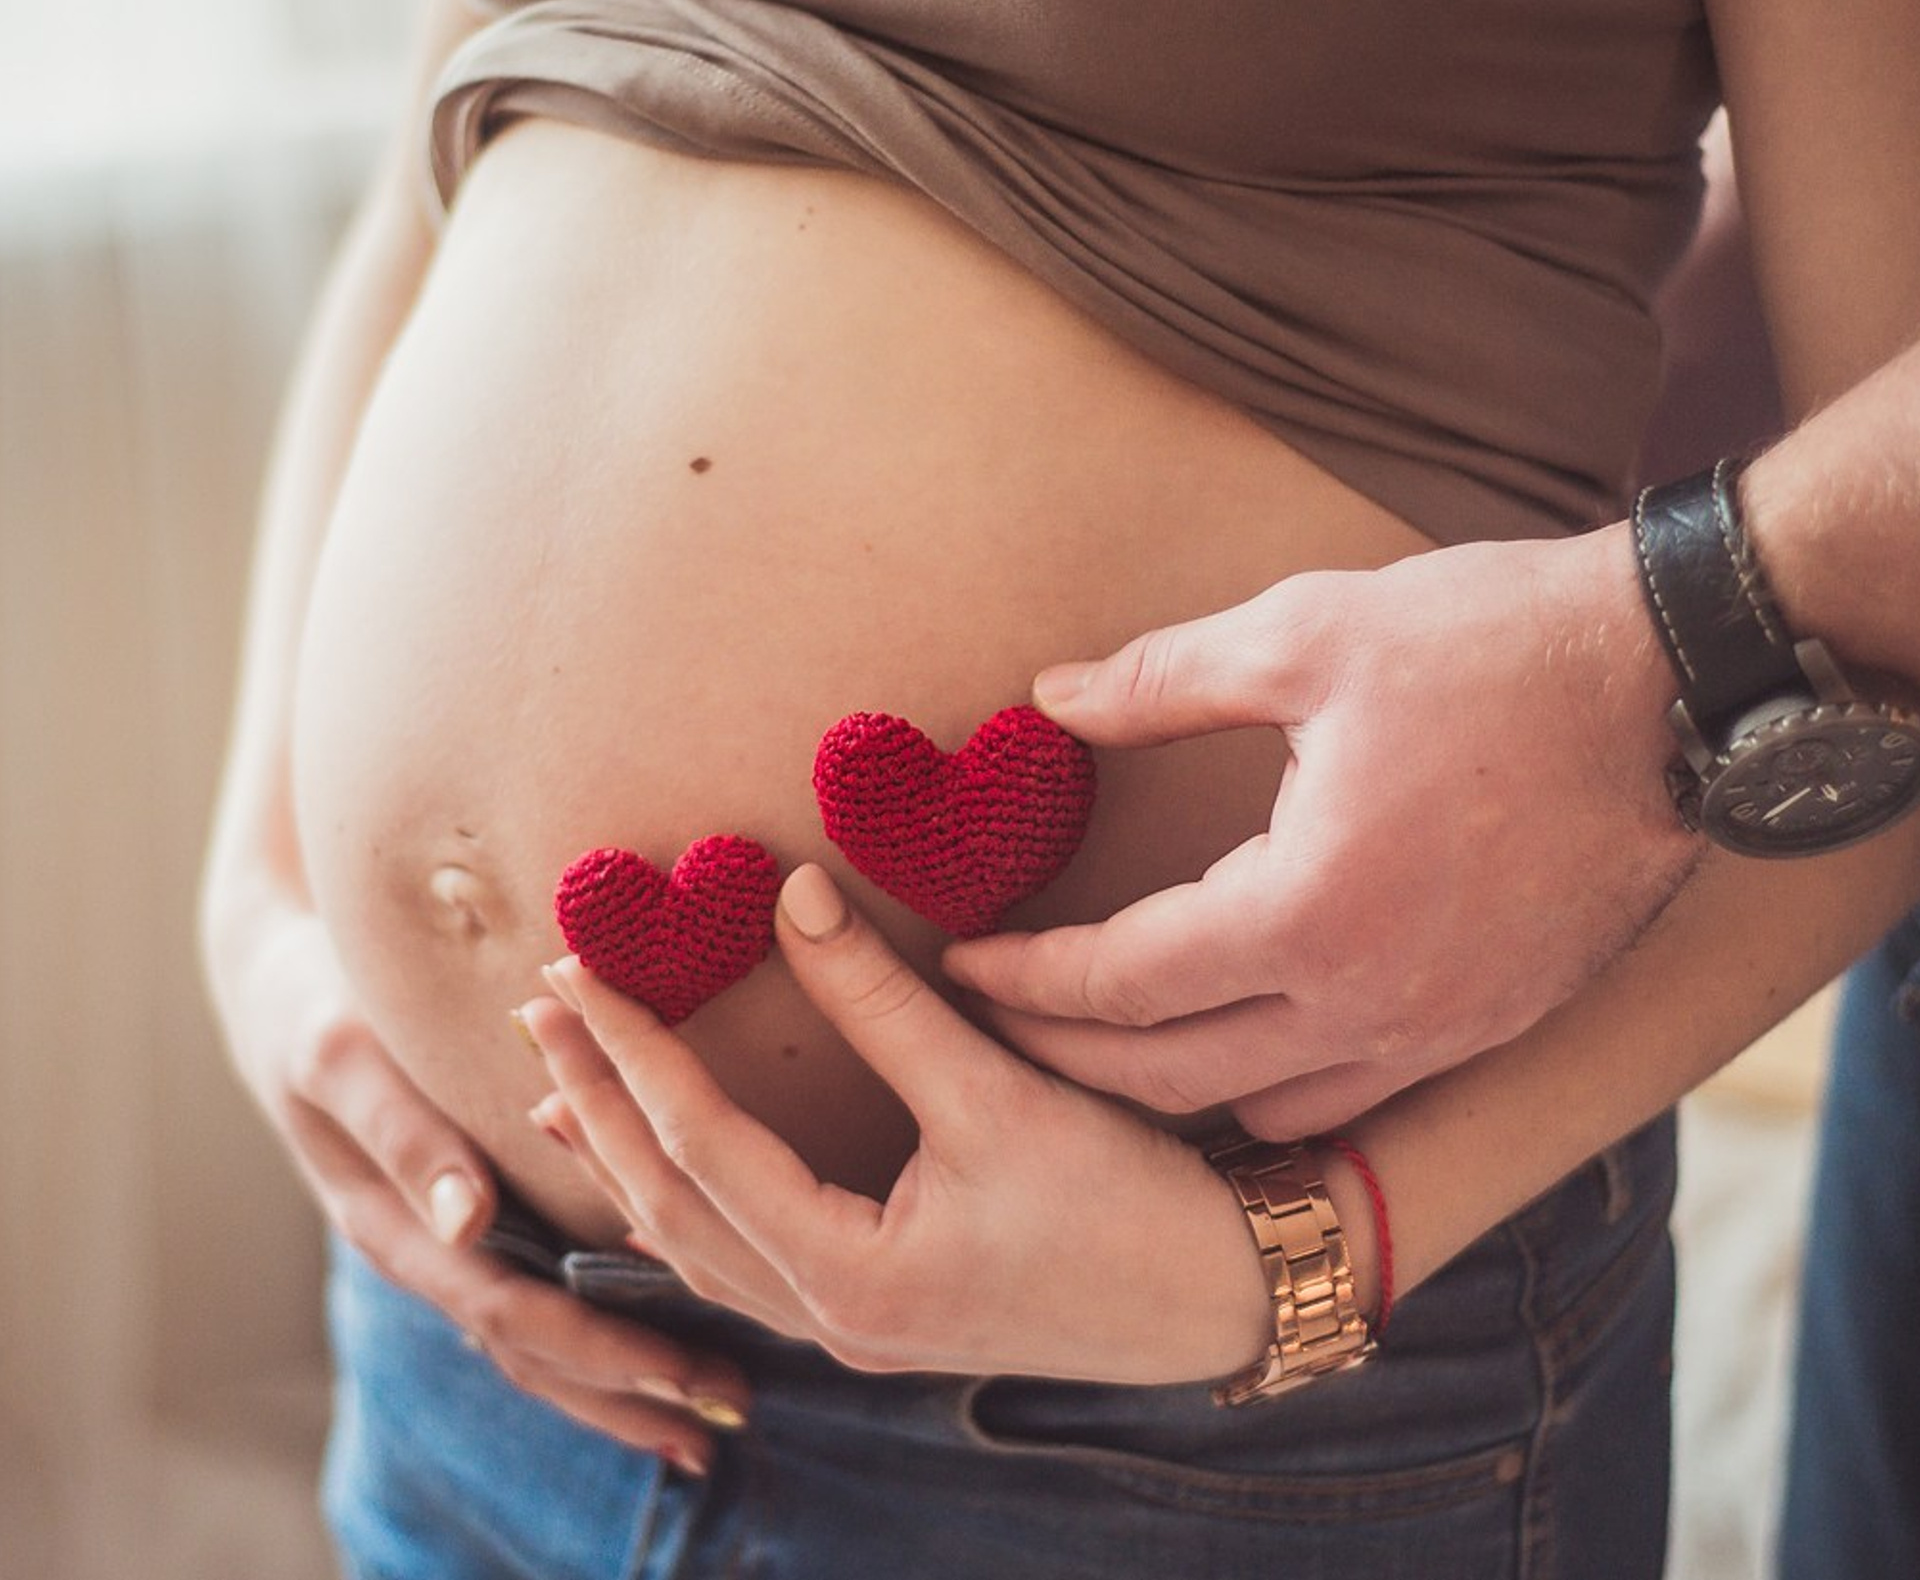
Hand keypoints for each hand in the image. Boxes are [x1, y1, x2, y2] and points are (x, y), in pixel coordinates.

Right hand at [211, 901, 747, 1467]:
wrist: (282, 989)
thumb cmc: (316, 1007)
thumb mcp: (344, 1055)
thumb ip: (404, 1133)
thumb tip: (466, 1224)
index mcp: (394, 1226)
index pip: (508, 1312)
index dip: (596, 1347)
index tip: (679, 1374)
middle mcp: (426, 1250)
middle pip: (533, 1348)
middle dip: (629, 1387)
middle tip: (731, 1412)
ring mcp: (447, 1241)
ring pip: (538, 1334)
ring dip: (623, 1377)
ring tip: (715, 1407)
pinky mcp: (474, 1216)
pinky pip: (540, 1287)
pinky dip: (601, 1322)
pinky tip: (671, 1331)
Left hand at [520, 866, 1271, 1385]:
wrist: (1224, 1298)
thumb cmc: (1126, 1203)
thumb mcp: (1001, 1091)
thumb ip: (883, 1000)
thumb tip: (794, 894)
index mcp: (850, 1274)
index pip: (700, 1146)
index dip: (633, 1047)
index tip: (576, 967)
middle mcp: (830, 1318)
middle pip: (670, 1204)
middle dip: (598, 1102)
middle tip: (538, 1011)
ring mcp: (850, 1327)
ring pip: (694, 1246)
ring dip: (627, 1156)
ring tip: (564, 1088)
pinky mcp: (878, 1310)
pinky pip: (738, 1259)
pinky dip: (682, 1199)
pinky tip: (665, 1165)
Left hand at [943, 522, 1704, 1137]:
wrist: (1677, 683)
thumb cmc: (1493, 647)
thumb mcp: (1306, 633)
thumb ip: (1161, 679)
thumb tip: (1050, 697)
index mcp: (1308, 913)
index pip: (1123, 985)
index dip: (1028, 981)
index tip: (965, 964)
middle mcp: (1373, 1004)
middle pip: (1175, 1080)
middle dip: (1068, 1056)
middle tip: (997, 1021)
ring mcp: (1444, 1030)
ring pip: (1266, 1112)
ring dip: (1166, 1090)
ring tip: (1102, 1041)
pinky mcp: (1495, 1025)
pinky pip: (1354, 1098)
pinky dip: (1270, 1090)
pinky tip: (1238, 1043)